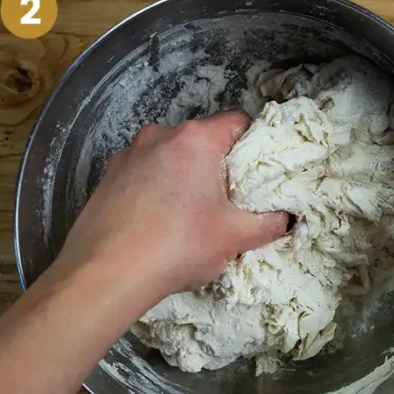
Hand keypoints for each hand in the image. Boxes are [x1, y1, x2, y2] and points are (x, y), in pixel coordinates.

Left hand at [0, 110, 287, 393]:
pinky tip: (154, 223)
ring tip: (188, 216)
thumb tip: (288, 219)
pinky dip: (152, 189)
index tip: (257, 172)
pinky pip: (140, 174)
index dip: (253, 143)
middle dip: (215, 165)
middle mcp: (158, 136)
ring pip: (167, 157)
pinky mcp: (105, 177)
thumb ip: (270, 223)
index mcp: (195, 139)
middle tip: (226, 201)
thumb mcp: (235, 237)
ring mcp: (126, 154)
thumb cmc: (177, 247)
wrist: (105, 272)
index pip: (237, 122)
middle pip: (200, 140)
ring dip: (181, 177)